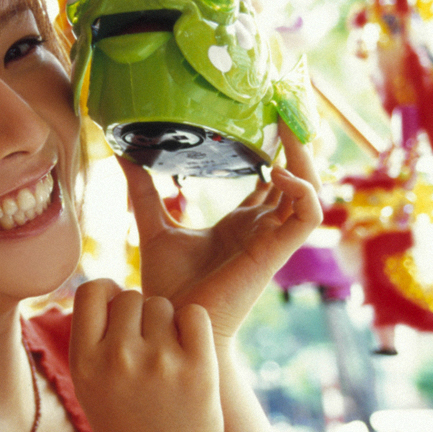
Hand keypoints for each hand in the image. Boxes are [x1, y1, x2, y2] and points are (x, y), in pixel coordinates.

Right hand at [69, 279, 221, 431]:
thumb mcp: (91, 391)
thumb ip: (95, 341)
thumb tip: (112, 289)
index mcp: (84, 363)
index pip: (90, 290)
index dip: (107, 294)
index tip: (117, 312)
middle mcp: (117, 358)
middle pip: (130, 296)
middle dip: (140, 314)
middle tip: (148, 348)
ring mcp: (159, 361)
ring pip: (163, 305)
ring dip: (168, 323)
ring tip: (168, 360)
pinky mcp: (198, 367)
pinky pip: (195, 315)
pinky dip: (194, 326)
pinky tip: (191, 352)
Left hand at [120, 120, 321, 340]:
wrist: (170, 327)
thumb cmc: (167, 288)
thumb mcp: (154, 226)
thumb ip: (143, 191)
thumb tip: (122, 153)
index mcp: (242, 224)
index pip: (271, 178)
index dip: (276, 146)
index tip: (266, 110)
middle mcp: (262, 229)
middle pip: (297, 177)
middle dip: (297, 142)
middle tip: (285, 104)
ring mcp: (272, 240)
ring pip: (310, 191)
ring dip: (305, 158)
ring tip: (286, 127)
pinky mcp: (275, 254)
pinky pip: (307, 216)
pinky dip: (300, 190)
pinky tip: (275, 171)